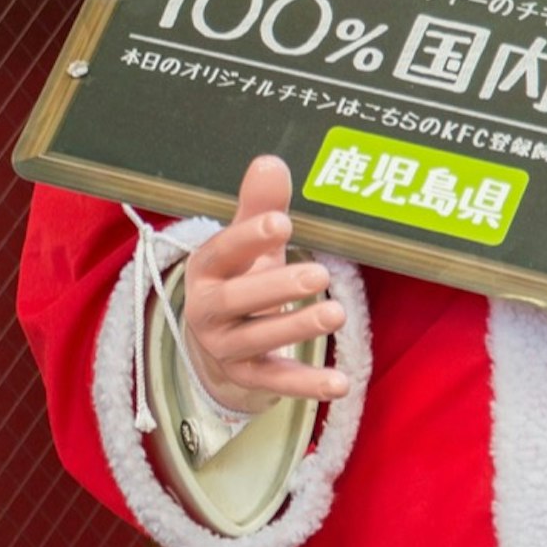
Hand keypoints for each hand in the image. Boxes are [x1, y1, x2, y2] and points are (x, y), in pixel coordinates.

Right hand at [177, 157, 352, 418]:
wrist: (215, 344)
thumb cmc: (240, 280)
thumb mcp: (247, 246)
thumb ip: (259, 207)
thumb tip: (271, 162)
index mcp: (206, 270)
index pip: (222, 252)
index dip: (248, 239)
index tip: (282, 223)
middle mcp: (206, 310)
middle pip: (235, 300)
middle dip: (275, 287)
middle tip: (319, 275)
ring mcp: (224, 347)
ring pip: (256, 340)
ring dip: (296, 328)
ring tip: (337, 314)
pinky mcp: (246, 377)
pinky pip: (274, 381)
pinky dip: (306, 384)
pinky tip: (340, 383)